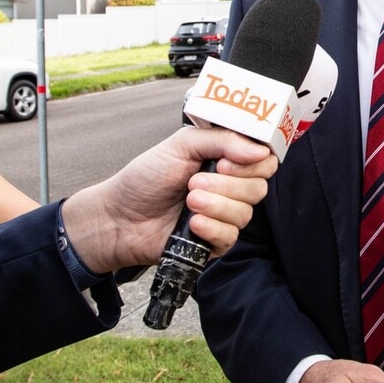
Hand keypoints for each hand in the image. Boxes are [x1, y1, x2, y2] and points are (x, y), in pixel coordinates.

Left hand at [58, 126, 278, 273]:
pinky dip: (212, 228)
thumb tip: (259, 150)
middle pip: (258, 188)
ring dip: (216, 205)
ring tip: (188, 201)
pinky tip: (192, 223)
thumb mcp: (181, 145)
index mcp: (226, 160)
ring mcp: (223, 216)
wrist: (119, 216)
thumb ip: (222, 140)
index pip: (264, 161)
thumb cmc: (145, 178)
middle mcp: (229, 188)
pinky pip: (231, 237)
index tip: (226, 162)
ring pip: (245, 213)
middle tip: (194, 182)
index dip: (253, 162)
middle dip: (227, 184)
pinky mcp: (214, 242)